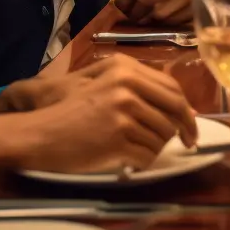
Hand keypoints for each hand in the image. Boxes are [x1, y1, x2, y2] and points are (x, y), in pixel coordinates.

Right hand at [0, 56, 198, 174]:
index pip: (172, 87)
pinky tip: (129, 161)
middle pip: (175, 110)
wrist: (40, 133)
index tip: (190, 123)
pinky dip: (143, 161)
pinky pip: (148, 154)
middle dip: (185, 129)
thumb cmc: (69, 110)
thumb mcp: (100, 84)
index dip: (186, 108)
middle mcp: (127, 85)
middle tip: (188, 142)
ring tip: (137, 149)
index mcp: (125, 68)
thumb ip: (138, 87)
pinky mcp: (119, 136)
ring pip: (163, 135)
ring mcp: (124, 110)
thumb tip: (182, 105)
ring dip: (156, 147)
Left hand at [113, 0, 194, 24]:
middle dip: (136, 11)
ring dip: (150, 17)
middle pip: (131, 15)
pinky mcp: (170, 24)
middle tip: (146, 4)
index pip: (119, 3)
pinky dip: (163, 20)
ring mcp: (158, 15)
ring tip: (161, 7)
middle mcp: (145, 3)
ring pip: (145, 22)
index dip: (124, 2)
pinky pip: (160, 25)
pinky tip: (172, 11)